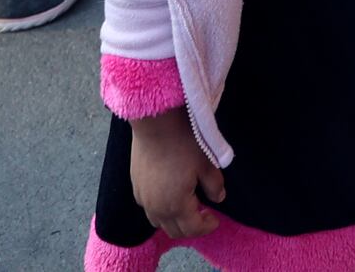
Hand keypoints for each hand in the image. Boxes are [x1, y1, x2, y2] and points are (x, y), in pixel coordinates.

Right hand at [128, 108, 224, 238]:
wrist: (155, 122)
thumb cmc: (184, 142)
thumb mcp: (207, 163)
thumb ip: (214, 185)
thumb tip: (218, 198)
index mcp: (176, 206)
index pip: (193, 229)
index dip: (206, 226)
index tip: (215, 219)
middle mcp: (156, 208)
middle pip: (174, 231)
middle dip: (191, 228)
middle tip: (203, 214)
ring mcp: (143, 197)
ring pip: (159, 221)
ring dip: (174, 220)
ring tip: (186, 206)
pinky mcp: (135, 186)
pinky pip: (148, 208)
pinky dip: (161, 209)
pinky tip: (169, 195)